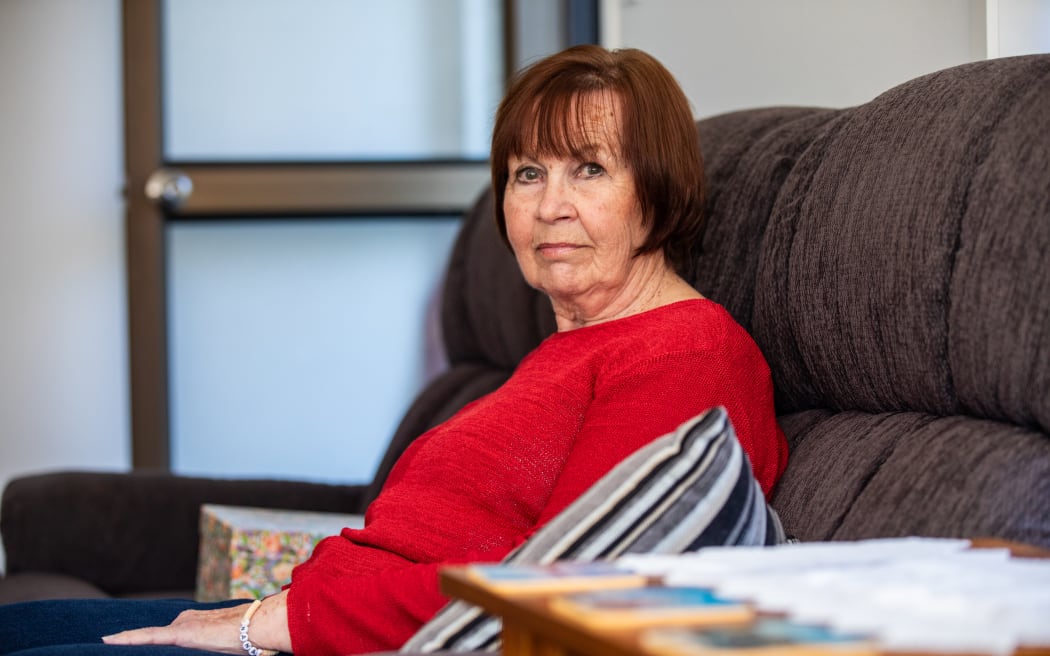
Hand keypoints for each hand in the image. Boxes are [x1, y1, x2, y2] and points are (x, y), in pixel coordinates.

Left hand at [102, 590, 290, 653]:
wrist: (260, 626)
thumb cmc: (252, 637)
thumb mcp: (229, 643)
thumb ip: (213, 644)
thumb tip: (221, 645)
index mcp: (199, 623)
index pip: (173, 632)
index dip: (152, 638)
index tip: (134, 640)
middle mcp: (188, 620)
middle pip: (161, 636)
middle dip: (139, 642)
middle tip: (112, 642)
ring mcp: (183, 625)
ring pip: (151, 637)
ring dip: (129, 641)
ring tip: (106, 642)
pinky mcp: (180, 633)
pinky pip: (148, 637)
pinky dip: (127, 639)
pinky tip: (108, 640)